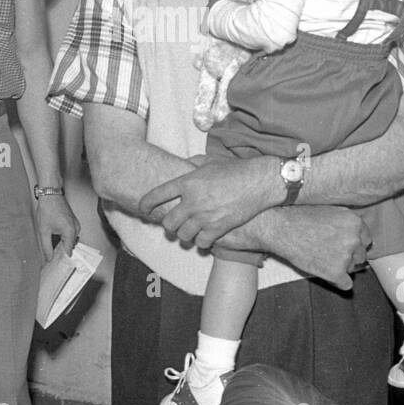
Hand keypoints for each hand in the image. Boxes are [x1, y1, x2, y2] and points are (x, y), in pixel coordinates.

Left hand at [36, 194, 79, 260]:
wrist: (50, 193)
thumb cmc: (47, 209)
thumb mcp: (43, 231)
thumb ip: (46, 247)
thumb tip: (48, 259)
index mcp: (70, 232)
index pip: (68, 252)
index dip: (62, 259)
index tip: (56, 266)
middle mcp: (76, 229)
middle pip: (70, 246)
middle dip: (61, 253)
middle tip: (51, 259)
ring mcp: (76, 224)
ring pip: (70, 240)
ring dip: (62, 245)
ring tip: (51, 249)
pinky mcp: (73, 221)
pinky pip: (70, 234)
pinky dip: (63, 238)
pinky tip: (54, 238)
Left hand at [138, 157, 282, 244]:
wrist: (259, 182)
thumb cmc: (236, 169)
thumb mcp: (210, 161)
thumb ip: (193, 164)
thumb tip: (183, 166)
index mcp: (187, 182)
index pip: (156, 195)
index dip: (146, 204)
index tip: (143, 209)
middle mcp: (193, 201)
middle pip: (167, 221)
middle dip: (168, 225)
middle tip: (173, 224)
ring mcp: (205, 216)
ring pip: (182, 235)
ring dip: (183, 235)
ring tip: (188, 233)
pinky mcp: (218, 228)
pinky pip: (200, 243)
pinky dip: (200, 243)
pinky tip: (204, 238)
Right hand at [216, 205, 369, 289]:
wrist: (281, 228)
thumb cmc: (300, 216)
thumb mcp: (330, 210)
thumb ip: (347, 222)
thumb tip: (357, 234)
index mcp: (355, 222)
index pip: (366, 239)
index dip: (354, 242)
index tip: (342, 243)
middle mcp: (354, 239)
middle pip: (360, 254)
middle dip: (348, 255)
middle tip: (330, 251)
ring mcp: (345, 257)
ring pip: (352, 268)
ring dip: (341, 266)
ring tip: (322, 258)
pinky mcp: (335, 273)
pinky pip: (346, 284)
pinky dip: (337, 281)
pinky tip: (327, 274)